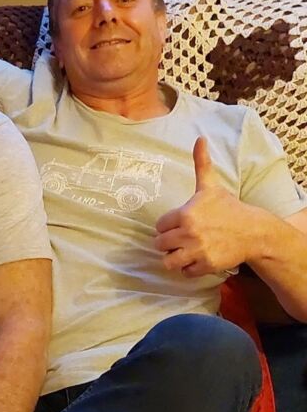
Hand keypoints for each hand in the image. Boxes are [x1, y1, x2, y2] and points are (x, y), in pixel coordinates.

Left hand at [154, 137, 255, 277]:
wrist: (252, 231)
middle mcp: (188, 233)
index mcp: (186, 213)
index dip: (166, 226)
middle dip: (168, 242)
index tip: (177, 224)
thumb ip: (201, 164)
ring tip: (183, 251)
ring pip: (168, 261)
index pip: (159, 226)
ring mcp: (197, 251)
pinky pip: (185, 272)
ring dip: (174, 258)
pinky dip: (188, 268)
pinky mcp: (205, 265)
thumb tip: (200, 139)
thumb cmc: (228, 208)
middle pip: (160, 244)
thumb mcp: (211, 187)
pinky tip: (196, 258)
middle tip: (179, 239)